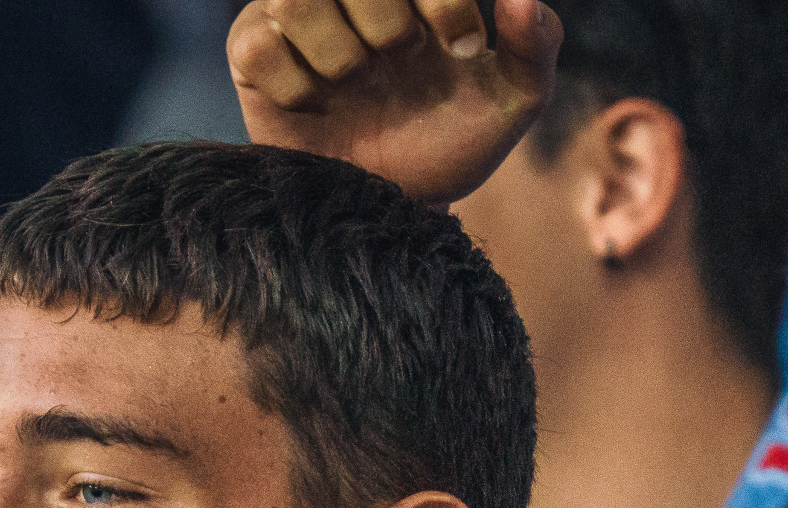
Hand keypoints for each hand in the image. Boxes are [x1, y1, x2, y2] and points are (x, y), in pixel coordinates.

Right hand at [231, 0, 562, 206]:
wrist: (395, 208)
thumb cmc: (451, 144)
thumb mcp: (510, 104)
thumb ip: (534, 47)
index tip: (464, 48)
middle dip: (387, 24)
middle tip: (399, 63)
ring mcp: (294, 18)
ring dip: (339, 54)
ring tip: (356, 84)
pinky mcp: (252, 54)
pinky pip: (258, 46)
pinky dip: (295, 85)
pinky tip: (316, 105)